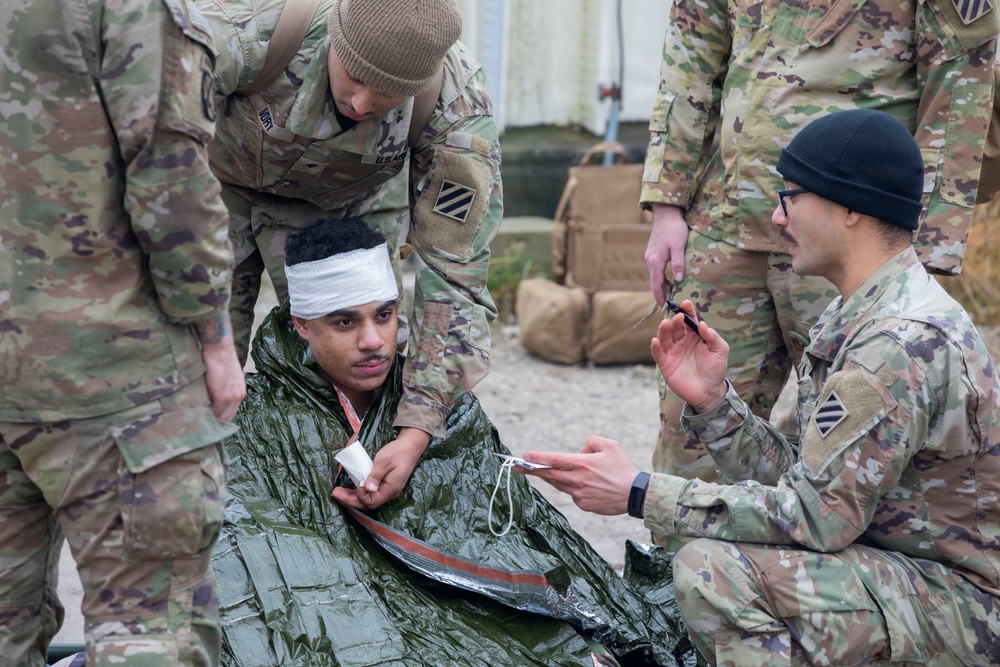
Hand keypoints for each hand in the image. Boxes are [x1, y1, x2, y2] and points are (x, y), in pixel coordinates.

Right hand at [194, 314, 245, 421]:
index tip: (209, 424)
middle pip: (227, 417)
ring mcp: (233, 396)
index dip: (219, 418)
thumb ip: (220, 387)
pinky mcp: (224, 396)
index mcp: (239, 390)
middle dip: (215, 423)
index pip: (230, 411)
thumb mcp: (224, 374)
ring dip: (210, 421)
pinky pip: (215, 411)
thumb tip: (209, 397)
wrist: (218, 347)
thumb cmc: (217, 356)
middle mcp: (239, 395)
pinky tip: (198, 419)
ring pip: (221, 416)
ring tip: (198, 427)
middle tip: (203, 430)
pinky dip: (207, 415)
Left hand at [333, 427, 430, 509]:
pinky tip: (349, 489)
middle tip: (335, 492)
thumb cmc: (398, 452)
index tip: (355, 486)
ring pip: (368, 500)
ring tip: (338, 492)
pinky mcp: (383, 486)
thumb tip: (368, 488)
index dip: (360, 497)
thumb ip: (375, 475)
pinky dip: (358, 492)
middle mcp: (389, 493)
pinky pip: (370, 494)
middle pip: (368, 504)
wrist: (410, 446)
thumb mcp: (384, 461)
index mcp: (391, 489)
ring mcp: (386, 490)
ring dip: (352, 497)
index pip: (372, 501)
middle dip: (350, 500)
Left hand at [518, 436, 639, 515]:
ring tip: (551, 472)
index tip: (523, 456)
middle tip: (517, 466)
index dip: (536, 457)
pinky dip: (574, 488)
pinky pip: (572, 494)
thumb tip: (579, 451)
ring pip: (559, 485)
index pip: (553, 459)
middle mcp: (577, 479)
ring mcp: (579, 494)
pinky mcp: (583, 505)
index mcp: (581, 463)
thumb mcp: (610, 445)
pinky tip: (587, 486)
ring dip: (553, 478)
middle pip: (549, 475)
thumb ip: (591, 442)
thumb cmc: (623, 468)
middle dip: (531, 470)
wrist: (636, 494)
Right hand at [645, 204, 688, 305]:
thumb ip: (678, 263)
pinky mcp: (653, 253)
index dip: (659, 297)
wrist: (666, 214)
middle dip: (660, 294)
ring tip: (671, 296)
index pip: (656, 284)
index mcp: (655, 261)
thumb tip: (678, 280)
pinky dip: (662, 278)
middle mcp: (650, 260)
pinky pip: (656, 270)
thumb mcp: (679, 246)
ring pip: (655, 276)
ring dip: (662, 286)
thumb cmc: (674, 228)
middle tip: (670, 305)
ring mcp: (650, 256)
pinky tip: (671, 281)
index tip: (664, 307)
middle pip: (654, 282)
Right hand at [650, 301, 728, 412]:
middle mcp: (682, 342)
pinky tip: (656, 341)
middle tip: (679, 317)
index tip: (686, 304)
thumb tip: (702, 324)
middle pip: (675, 327)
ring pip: (664, 337)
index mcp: (695, 337)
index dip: (687, 311)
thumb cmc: (715, 370)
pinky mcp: (665, 364)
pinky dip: (655, 347)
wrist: (709, 393)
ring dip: (663, 330)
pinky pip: (658, 354)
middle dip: (675, 320)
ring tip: (666, 324)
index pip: (689, 321)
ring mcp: (672, 352)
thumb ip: (713, 337)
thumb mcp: (720, 351)